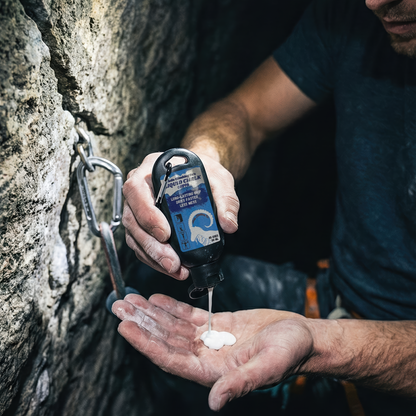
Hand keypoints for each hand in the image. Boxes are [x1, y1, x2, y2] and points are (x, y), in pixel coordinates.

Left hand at [113, 294, 313, 410]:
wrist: (301, 335)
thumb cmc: (290, 352)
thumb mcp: (269, 366)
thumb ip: (241, 382)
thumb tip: (215, 401)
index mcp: (212, 371)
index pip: (170, 358)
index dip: (146, 343)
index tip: (125, 326)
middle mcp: (206, 356)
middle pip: (165, 340)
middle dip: (142, 323)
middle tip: (119, 306)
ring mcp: (210, 340)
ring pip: (173, 326)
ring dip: (152, 313)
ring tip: (131, 300)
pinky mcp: (218, 324)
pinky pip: (189, 316)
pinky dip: (172, 307)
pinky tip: (157, 300)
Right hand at [122, 151, 239, 279]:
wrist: (199, 175)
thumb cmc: (202, 171)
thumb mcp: (218, 179)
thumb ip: (225, 199)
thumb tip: (228, 224)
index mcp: (150, 170)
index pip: (136, 190)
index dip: (147, 214)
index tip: (165, 234)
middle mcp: (139, 190)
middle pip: (133, 219)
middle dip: (152, 245)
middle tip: (172, 261)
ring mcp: (137, 209)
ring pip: (135, 236)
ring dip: (153, 256)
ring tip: (175, 268)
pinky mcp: (142, 226)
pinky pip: (142, 245)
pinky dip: (155, 259)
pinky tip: (172, 267)